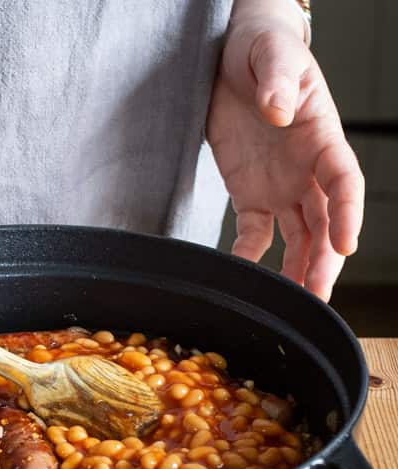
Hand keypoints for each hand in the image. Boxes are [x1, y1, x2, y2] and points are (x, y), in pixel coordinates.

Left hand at [207, 5, 363, 300]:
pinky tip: (244, 275)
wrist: (233, 59)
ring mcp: (281, 186)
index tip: (346, 245)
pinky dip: (249, 255)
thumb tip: (279, 112)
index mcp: (322, 137)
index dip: (348, 214)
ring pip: (298, 237)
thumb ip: (276, 81)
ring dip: (297, 269)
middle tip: (317, 297)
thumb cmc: (262, 51)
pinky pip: (254, 233)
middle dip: (324, 260)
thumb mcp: (270, 55)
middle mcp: (307, 170)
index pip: (344, 182)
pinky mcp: (251, 195)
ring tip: (294, 302)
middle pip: (324, 222)